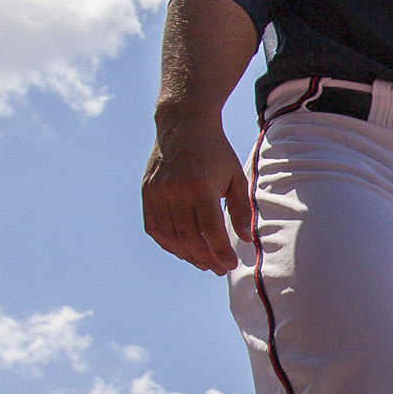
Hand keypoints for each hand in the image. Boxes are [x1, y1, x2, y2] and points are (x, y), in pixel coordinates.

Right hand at [141, 115, 254, 275]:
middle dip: (206, 258)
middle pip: (189, 237)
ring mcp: (157, 191)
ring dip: (187, 255)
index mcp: (200, 186)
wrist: (183, 124)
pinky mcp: (146, 191)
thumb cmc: (215, 151)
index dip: (220, 252)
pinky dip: (167, 243)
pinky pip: (154, 227)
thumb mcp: (235, 176)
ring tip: (203, 263)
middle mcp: (175, 190)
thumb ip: (240, 208)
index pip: (210, 230)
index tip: (230, 265)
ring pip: (170, 236)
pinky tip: (182, 250)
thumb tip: (246, 239)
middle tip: (218, 269)